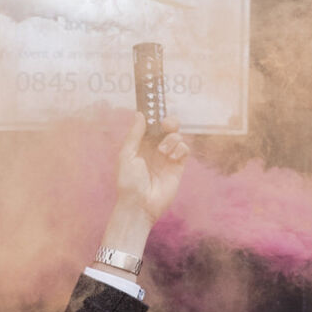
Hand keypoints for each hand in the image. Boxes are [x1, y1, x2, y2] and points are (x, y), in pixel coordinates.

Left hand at [100, 111, 187, 259]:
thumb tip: (140, 114)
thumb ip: (135, 134)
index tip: (157, 106)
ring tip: (163, 153)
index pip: (151, 125)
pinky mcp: (178, 167)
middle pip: (168, 128)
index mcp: (141, 145)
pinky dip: (180, 149)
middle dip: (170, 122)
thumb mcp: (126, 155)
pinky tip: (171, 158)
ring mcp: (167, 157)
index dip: (156, 115)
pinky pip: (184, 149)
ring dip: (172, 140)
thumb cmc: (128, 182)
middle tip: (166, 125)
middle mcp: (155, 149)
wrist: (140, 205)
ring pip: (177, 137)